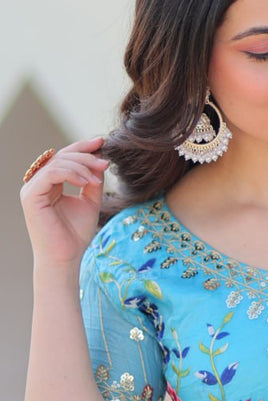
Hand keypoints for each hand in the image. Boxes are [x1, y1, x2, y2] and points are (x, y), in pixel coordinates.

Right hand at [20, 137, 109, 269]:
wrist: (67, 257)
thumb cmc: (76, 234)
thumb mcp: (90, 202)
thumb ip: (92, 181)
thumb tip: (99, 160)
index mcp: (49, 184)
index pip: (64, 158)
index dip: (83, 147)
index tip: (103, 143)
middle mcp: (38, 184)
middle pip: (61, 156)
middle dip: (85, 155)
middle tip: (105, 161)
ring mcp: (32, 189)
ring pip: (57, 162)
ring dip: (82, 166)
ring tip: (98, 179)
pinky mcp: (31, 195)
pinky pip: (52, 173)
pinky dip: (72, 174)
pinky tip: (87, 182)